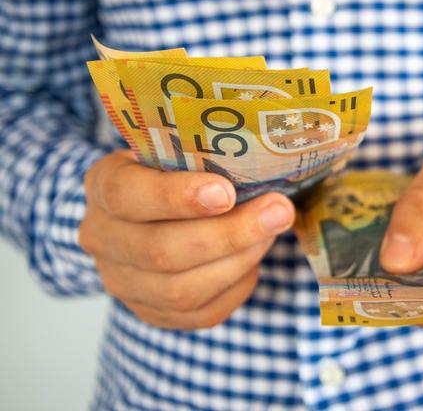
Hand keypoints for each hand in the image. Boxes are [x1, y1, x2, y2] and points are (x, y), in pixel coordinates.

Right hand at [79, 150, 294, 329]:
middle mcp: (102, 239)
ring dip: (238, 261)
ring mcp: (123, 282)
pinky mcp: (151, 312)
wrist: (151, 213)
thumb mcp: (176, 149)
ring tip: (271, 233)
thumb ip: (204, 155)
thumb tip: (262, 166)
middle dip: (228, 233)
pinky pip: (201, 314)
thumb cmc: (174, 172)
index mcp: (103, 187)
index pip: (127, 195)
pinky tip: (254, 260)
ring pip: (180, 291)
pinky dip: (237, 287)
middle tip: (278, 212)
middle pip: (159, 251)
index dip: (176, 197)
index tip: (226, 192)